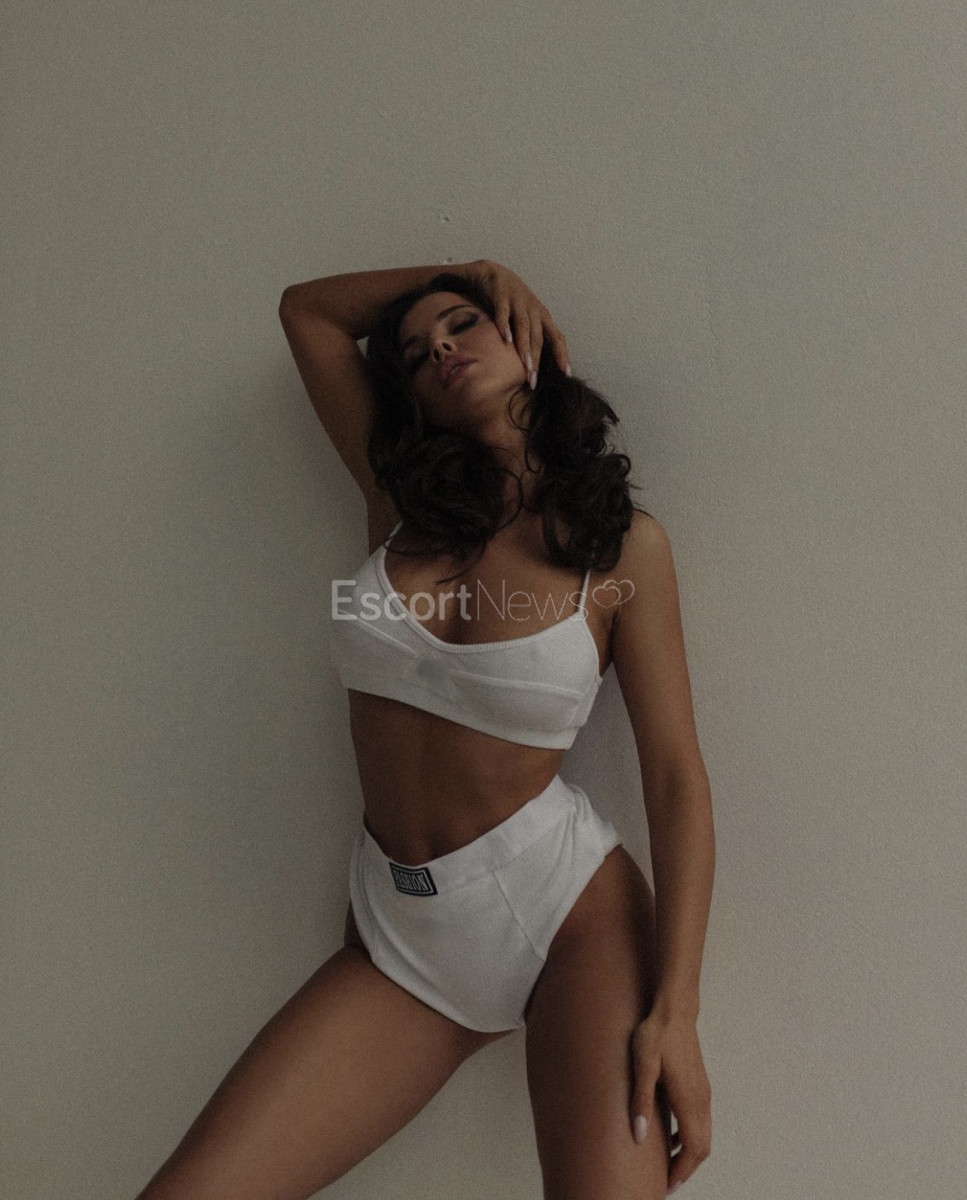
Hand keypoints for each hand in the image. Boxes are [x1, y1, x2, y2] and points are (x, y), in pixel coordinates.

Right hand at [461, 259, 571, 385]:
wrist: (492, 272)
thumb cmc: (512, 300)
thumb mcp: (526, 317)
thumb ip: (530, 337)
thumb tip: (534, 366)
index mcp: (542, 316)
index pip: (556, 337)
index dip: (562, 354)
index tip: (566, 374)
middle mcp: (533, 309)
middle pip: (538, 337)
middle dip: (537, 360)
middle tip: (533, 381)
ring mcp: (518, 301)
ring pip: (524, 326)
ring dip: (525, 346)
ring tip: (526, 365)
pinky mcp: (501, 295)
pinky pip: (503, 312)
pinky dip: (505, 325)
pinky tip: (506, 340)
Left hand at [630, 1009, 711, 1193]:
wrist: (675, 1009)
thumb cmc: (657, 1034)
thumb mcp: (643, 1065)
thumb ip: (641, 1100)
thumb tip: (640, 1136)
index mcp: (689, 1100)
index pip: (694, 1149)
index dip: (682, 1172)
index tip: (666, 1186)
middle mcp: (701, 1100)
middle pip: (702, 1148)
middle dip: (686, 1168)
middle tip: (665, 1181)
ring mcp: (703, 1092)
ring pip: (703, 1135)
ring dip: (689, 1153)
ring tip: (667, 1163)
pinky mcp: (699, 1085)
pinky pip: (700, 1121)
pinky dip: (690, 1136)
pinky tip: (672, 1134)